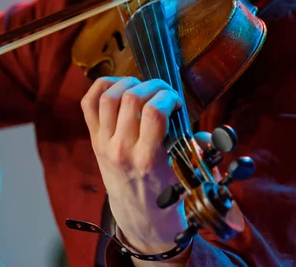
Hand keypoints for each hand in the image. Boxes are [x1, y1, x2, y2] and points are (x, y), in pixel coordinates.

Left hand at [81, 76, 188, 256]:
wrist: (139, 213)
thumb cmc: (166, 190)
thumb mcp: (185, 171)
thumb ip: (198, 148)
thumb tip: (206, 132)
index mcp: (148, 158)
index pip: (154, 112)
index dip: (168, 97)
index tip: (176, 101)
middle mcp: (122, 149)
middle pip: (131, 99)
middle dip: (153, 86)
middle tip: (163, 92)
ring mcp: (104, 143)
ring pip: (109, 97)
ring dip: (128, 83)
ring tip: (142, 87)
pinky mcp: (94, 139)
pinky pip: (89, 103)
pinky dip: (101, 87)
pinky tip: (118, 86)